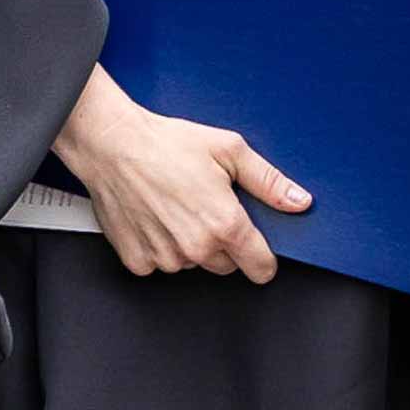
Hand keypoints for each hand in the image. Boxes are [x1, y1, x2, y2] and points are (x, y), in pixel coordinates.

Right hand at [51, 64, 309, 281]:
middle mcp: (195, 247)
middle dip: (224, 242)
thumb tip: (298, 201)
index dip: (264, 259)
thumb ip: (268, 181)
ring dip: (191, 244)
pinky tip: (156, 216)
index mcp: (224, 224)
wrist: (111, 144)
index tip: (260, 252)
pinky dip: (161, 246)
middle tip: (208, 207)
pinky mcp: (137, 260)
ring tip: (178, 206)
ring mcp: (165, 257)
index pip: (260, 266)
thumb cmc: (165, 144)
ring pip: (192, 264)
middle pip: (226, 264)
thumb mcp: (229, 150)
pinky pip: (160, 264)